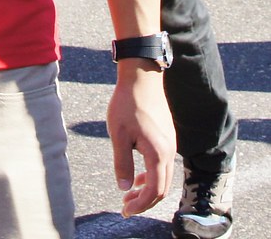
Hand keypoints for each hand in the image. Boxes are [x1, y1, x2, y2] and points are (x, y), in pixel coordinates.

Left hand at [107, 63, 175, 217]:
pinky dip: (151, 175)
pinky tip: (137, 176)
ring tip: (129, 195)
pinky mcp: (166, 137)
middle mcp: (169, 151)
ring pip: (163, 177)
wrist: (141, 78)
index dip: (140, 204)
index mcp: (158, 153)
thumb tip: (125, 187)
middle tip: (125, 207)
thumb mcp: (118, 134)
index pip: (154, 190)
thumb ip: (122, 163)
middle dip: (144, 201)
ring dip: (148, 189)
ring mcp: (170, 144)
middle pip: (162, 188)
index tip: (125, 210)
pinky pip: (163, 165)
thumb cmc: (127, 103)